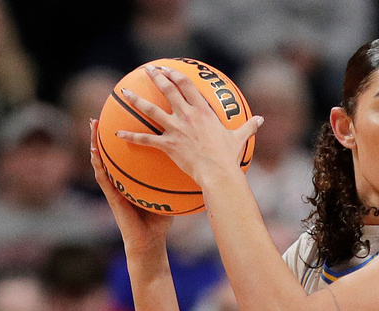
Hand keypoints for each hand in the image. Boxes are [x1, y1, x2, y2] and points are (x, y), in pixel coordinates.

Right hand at [90, 119, 173, 254]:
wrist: (150, 242)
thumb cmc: (160, 220)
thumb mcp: (171, 195)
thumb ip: (178, 179)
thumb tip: (197, 162)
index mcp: (136, 175)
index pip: (134, 150)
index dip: (131, 133)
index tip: (132, 113)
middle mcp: (123, 177)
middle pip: (116, 150)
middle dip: (112, 130)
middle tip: (107, 110)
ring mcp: (115, 186)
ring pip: (104, 159)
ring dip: (96, 142)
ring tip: (92, 124)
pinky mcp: (111, 196)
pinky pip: (102, 177)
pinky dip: (97, 164)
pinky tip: (93, 152)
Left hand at [114, 65, 261, 186]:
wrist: (219, 173)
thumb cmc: (230, 157)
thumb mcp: (240, 139)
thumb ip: (249, 127)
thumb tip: (261, 119)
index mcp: (203, 111)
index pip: (187, 86)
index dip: (176, 75)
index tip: (168, 69)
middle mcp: (187, 116)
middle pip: (167, 90)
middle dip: (156, 77)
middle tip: (147, 70)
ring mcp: (175, 129)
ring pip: (150, 110)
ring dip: (136, 100)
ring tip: (124, 92)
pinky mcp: (168, 144)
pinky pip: (145, 140)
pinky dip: (130, 137)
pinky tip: (118, 134)